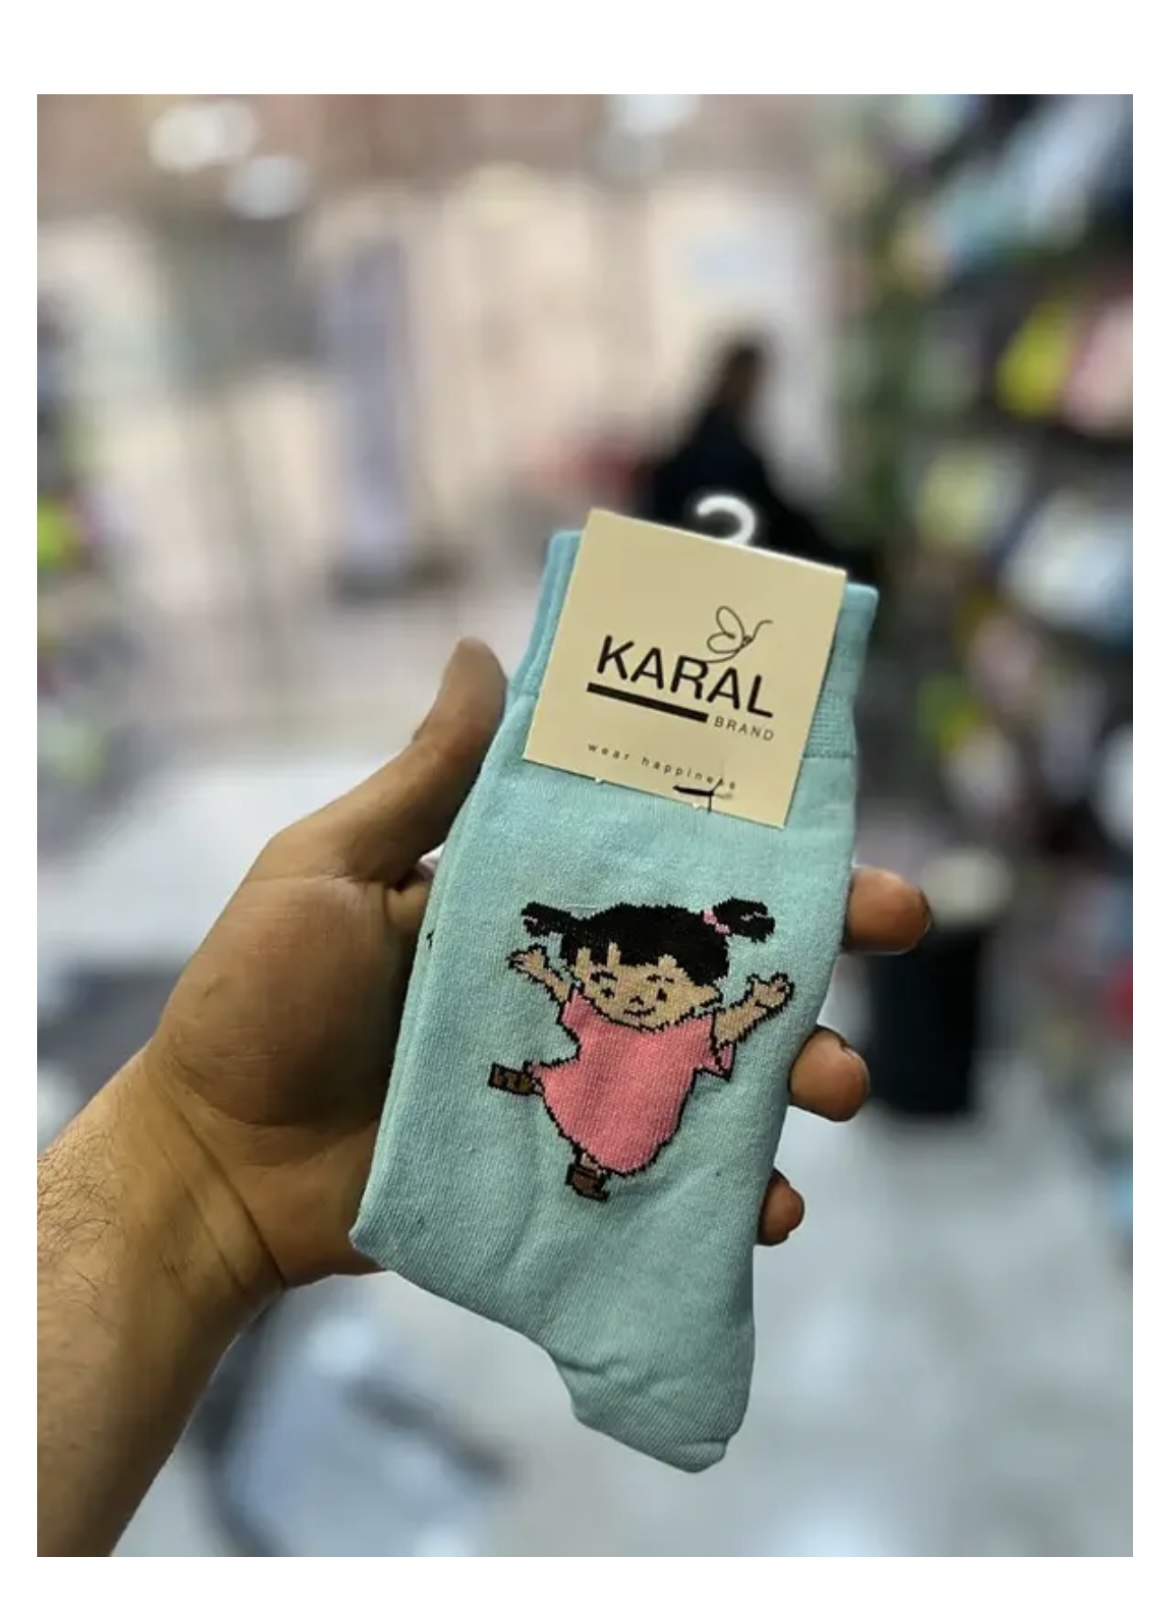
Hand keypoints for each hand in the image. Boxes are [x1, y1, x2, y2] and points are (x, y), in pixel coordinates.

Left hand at [134, 639, 928, 1295]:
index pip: (659, 859)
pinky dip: (735, 1198)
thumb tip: (486, 652)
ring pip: (720, 1072)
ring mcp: (580, 1083)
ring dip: (802, 1075)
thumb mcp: (333, 867)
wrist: (214, 1161)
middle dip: (815, 946)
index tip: (828, 816)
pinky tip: (773, 1209)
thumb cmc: (261, 998)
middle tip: (892, 925)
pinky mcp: (570, 1169)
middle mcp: (575, 988)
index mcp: (529, 904)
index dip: (745, 838)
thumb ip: (425, 779)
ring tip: (840, 1090)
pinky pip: (673, 1179)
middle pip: (717, 963)